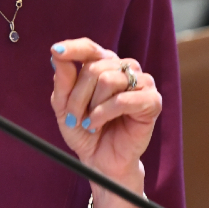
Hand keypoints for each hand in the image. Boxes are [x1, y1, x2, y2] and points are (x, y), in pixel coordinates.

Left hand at [49, 39, 161, 187]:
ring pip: (108, 80)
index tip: (56, 50)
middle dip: (77, 96)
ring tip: (89, 123)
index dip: (73, 48)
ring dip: (92, 106)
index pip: (90, 47)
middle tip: (73, 117)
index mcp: (104, 64)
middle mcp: (125, 68)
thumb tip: (58, 55)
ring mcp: (142, 82)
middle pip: (94, 68)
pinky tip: (98, 123)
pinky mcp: (152, 101)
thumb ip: (63, 81)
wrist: (101, 160)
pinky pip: (123, 99)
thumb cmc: (85, 131)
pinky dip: (105, 113)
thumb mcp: (64, 107)